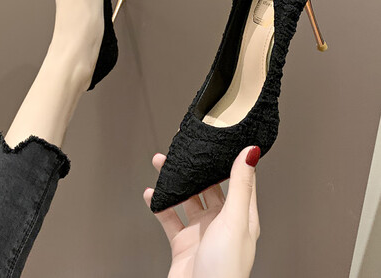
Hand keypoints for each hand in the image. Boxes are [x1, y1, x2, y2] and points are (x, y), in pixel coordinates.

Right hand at [144, 146, 260, 277]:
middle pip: (207, 185)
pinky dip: (160, 204)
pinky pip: (169, 218)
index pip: (237, 178)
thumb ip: (240, 186)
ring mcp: (202, 231)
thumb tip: (251, 152)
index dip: (227, 157)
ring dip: (173, 181)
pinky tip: (152, 194)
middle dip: (194, 167)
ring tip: (160, 163)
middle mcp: (222, 221)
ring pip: (186, 198)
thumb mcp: (235, 221)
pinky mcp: (183, 242)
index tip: (217, 138)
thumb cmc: (226, 269)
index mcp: (242, 215)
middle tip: (180, 148)